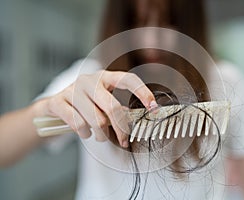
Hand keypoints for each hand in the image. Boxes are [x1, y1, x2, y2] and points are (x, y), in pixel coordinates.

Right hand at [39, 70, 156, 147]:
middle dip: (121, 129)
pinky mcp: (58, 101)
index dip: (142, 92)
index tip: (153, 107)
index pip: (128, 80)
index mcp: (105, 77)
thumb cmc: (85, 105)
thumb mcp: (102, 102)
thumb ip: (116, 109)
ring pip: (96, 120)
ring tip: (99, 135)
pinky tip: (84, 132)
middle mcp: (89, 80)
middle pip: (112, 107)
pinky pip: (78, 124)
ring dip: (101, 134)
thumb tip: (133, 122)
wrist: (54, 106)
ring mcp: (72, 89)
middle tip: (123, 140)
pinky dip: (84, 134)